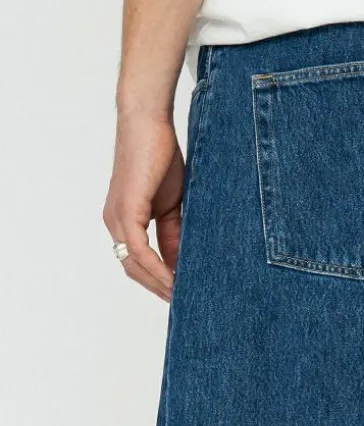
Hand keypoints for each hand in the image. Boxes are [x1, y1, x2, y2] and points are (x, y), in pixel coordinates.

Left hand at [103, 113, 183, 300]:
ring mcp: (117, 219)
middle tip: (185, 304)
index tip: (181, 295)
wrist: (148, 122)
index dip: (159, 282)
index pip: (139, 263)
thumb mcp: (173, 206)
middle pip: (134, 270)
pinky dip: (158, 270)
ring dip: (159, 285)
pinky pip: (140, 252)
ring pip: (135, 266)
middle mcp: (115, 223)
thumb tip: (181, 265)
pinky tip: (174, 281)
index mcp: (124, 221)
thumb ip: (175, 236)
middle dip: (159, 290)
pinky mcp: (126, 212)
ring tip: (183, 297)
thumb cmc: (159, 156)